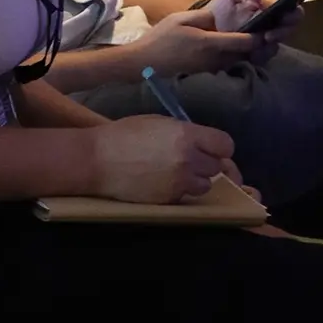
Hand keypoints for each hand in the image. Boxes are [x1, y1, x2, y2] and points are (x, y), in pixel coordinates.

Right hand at [89, 115, 235, 203]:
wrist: (96, 160)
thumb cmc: (123, 135)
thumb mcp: (157, 123)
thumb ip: (185, 133)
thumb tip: (203, 145)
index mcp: (186, 135)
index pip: (226, 145)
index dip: (219, 148)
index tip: (211, 150)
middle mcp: (188, 158)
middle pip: (217, 167)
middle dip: (205, 164)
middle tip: (188, 162)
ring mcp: (179, 181)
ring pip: (205, 186)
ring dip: (195, 181)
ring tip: (175, 175)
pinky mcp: (169, 199)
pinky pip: (185, 196)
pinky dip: (177, 192)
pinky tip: (160, 183)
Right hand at [136, 10, 259, 75]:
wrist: (145, 62)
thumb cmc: (161, 38)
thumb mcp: (181, 19)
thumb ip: (204, 17)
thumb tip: (220, 19)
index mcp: (212, 44)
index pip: (246, 41)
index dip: (260, 34)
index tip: (267, 25)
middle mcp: (216, 58)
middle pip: (247, 52)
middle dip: (257, 43)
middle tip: (263, 28)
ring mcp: (212, 67)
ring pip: (238, 58)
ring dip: (246, 49)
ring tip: (249, 35)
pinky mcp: (207, 70)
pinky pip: (228, 62)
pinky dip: (234, 54)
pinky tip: (230, 45)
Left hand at [207, 0, 302, 48]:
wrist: (204, 24)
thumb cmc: (223, 5)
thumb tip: (255, 1)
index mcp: (273, 9)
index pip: (294, 12)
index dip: (294, 16)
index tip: (284, 18)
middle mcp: (273, 27)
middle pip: (289, 31)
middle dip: (281, 34)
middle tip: (268, 36)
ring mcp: (265, 43)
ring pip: (275, 47)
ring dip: (268, 47)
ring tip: (256, 47)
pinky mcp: (255, 55)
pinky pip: (262, 59)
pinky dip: (258, 57)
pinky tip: (249, 55)